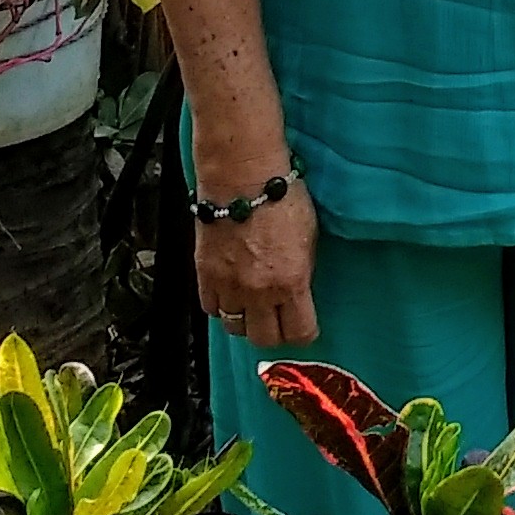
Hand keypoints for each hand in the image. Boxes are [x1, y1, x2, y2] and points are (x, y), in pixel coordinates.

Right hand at [194, 187, 321, 347]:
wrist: (242, 175)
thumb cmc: (281, 196)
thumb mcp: (309, 237)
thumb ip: (303, 271)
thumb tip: (300, 291)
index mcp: (291, 282)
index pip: (299, 333)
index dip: (305, 334)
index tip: (306, 328)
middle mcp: (259, 291)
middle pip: (264, 339)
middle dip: (274, 333)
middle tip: (279, 321)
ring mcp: (229, 285)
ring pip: (235, 327)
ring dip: (245, 320)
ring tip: (253, 306)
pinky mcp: (205, 275)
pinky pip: (211, 308)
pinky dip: (221, 305)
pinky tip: (231, 292)